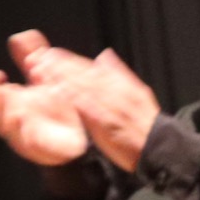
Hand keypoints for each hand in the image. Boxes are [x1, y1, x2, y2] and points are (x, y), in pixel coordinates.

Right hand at [0, 34, 89, 166]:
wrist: (77, 138)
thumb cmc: (55, 109)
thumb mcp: (44, 77)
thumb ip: (30, 57)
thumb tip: (19, 37)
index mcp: (8, 101)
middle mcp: (10, 118)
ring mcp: (22, 135)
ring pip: (3, 125)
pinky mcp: (39, 149)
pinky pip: (27, 141)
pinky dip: (20, 130)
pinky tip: (18, 117)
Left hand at [10, 31, 160, 172]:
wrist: (161, 147)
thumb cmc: (145, 122)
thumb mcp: (137, 92)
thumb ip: (119, 73)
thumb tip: (104, 54)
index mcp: (121, 85)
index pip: (91, 69)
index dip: (69, 60)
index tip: (50, 52)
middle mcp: (115, 93)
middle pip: (83, 75)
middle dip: (59, 66)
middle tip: (38, 57)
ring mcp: (110, 108)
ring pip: (81, 88)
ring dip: (60, 78)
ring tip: (39, 70)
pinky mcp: (106, 124)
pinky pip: (86, 109)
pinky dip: (71, 98)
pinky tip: (55, 92)